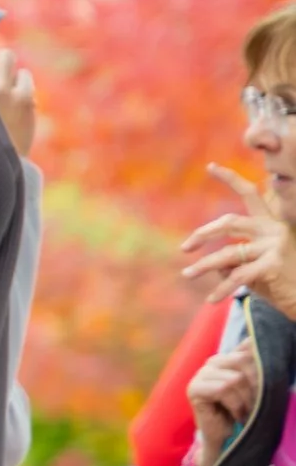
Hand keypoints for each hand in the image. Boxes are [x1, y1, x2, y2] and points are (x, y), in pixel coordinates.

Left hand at [182, 164, 295, 314]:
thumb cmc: (282, 284)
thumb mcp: (255, 266)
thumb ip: (235, 259)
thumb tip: (213, 265)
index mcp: (272, 224)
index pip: (251, 194)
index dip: (231, 179)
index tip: (210, 166)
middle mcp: (274, 230)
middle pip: (230, 222)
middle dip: (203, 234)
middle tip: (185, 248)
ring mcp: (275, 246)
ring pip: (228, 253)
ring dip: (204, 265)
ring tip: (187, 275)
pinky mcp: (273, 264)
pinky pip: (237, 276)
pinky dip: (221, 289)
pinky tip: (210, 299)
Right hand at [189, 338, 261, 465]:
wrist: (223, 436)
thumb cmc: (240, 411)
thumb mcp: (252, 387)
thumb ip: (254, 366)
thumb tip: (257, 341)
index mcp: (226, 358)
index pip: (246, 349)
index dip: (260, 363)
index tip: (265, 382)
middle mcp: (212, 362)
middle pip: (243, 361)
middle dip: (255, 385)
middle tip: (257, 403)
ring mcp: (200, 374)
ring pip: (234, 378)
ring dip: (245, 399)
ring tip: (246, 411)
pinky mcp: (194, 389)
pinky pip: (223, 389)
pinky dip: (235, 404)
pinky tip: (235, 414)